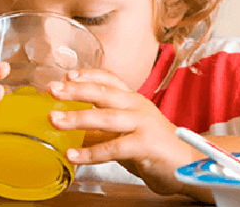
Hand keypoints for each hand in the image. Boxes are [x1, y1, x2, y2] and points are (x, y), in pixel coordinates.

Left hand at [48, 69, 194, 195]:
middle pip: (103, 92)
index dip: (88, 74)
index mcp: (133, 100)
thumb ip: (102, 127)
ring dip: (77, 118)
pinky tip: (73, 155)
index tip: (67, 74)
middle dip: (75, 90)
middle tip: (52, 90)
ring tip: (54, 120)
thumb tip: (70, 126)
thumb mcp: (126, 132)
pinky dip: (91, 152)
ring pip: (106, 117)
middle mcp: (138, 106)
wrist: (188, 164)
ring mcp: (143, 124)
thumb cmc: (154, 148)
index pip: (109, 79)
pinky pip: (113, 147)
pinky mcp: (146, 144)